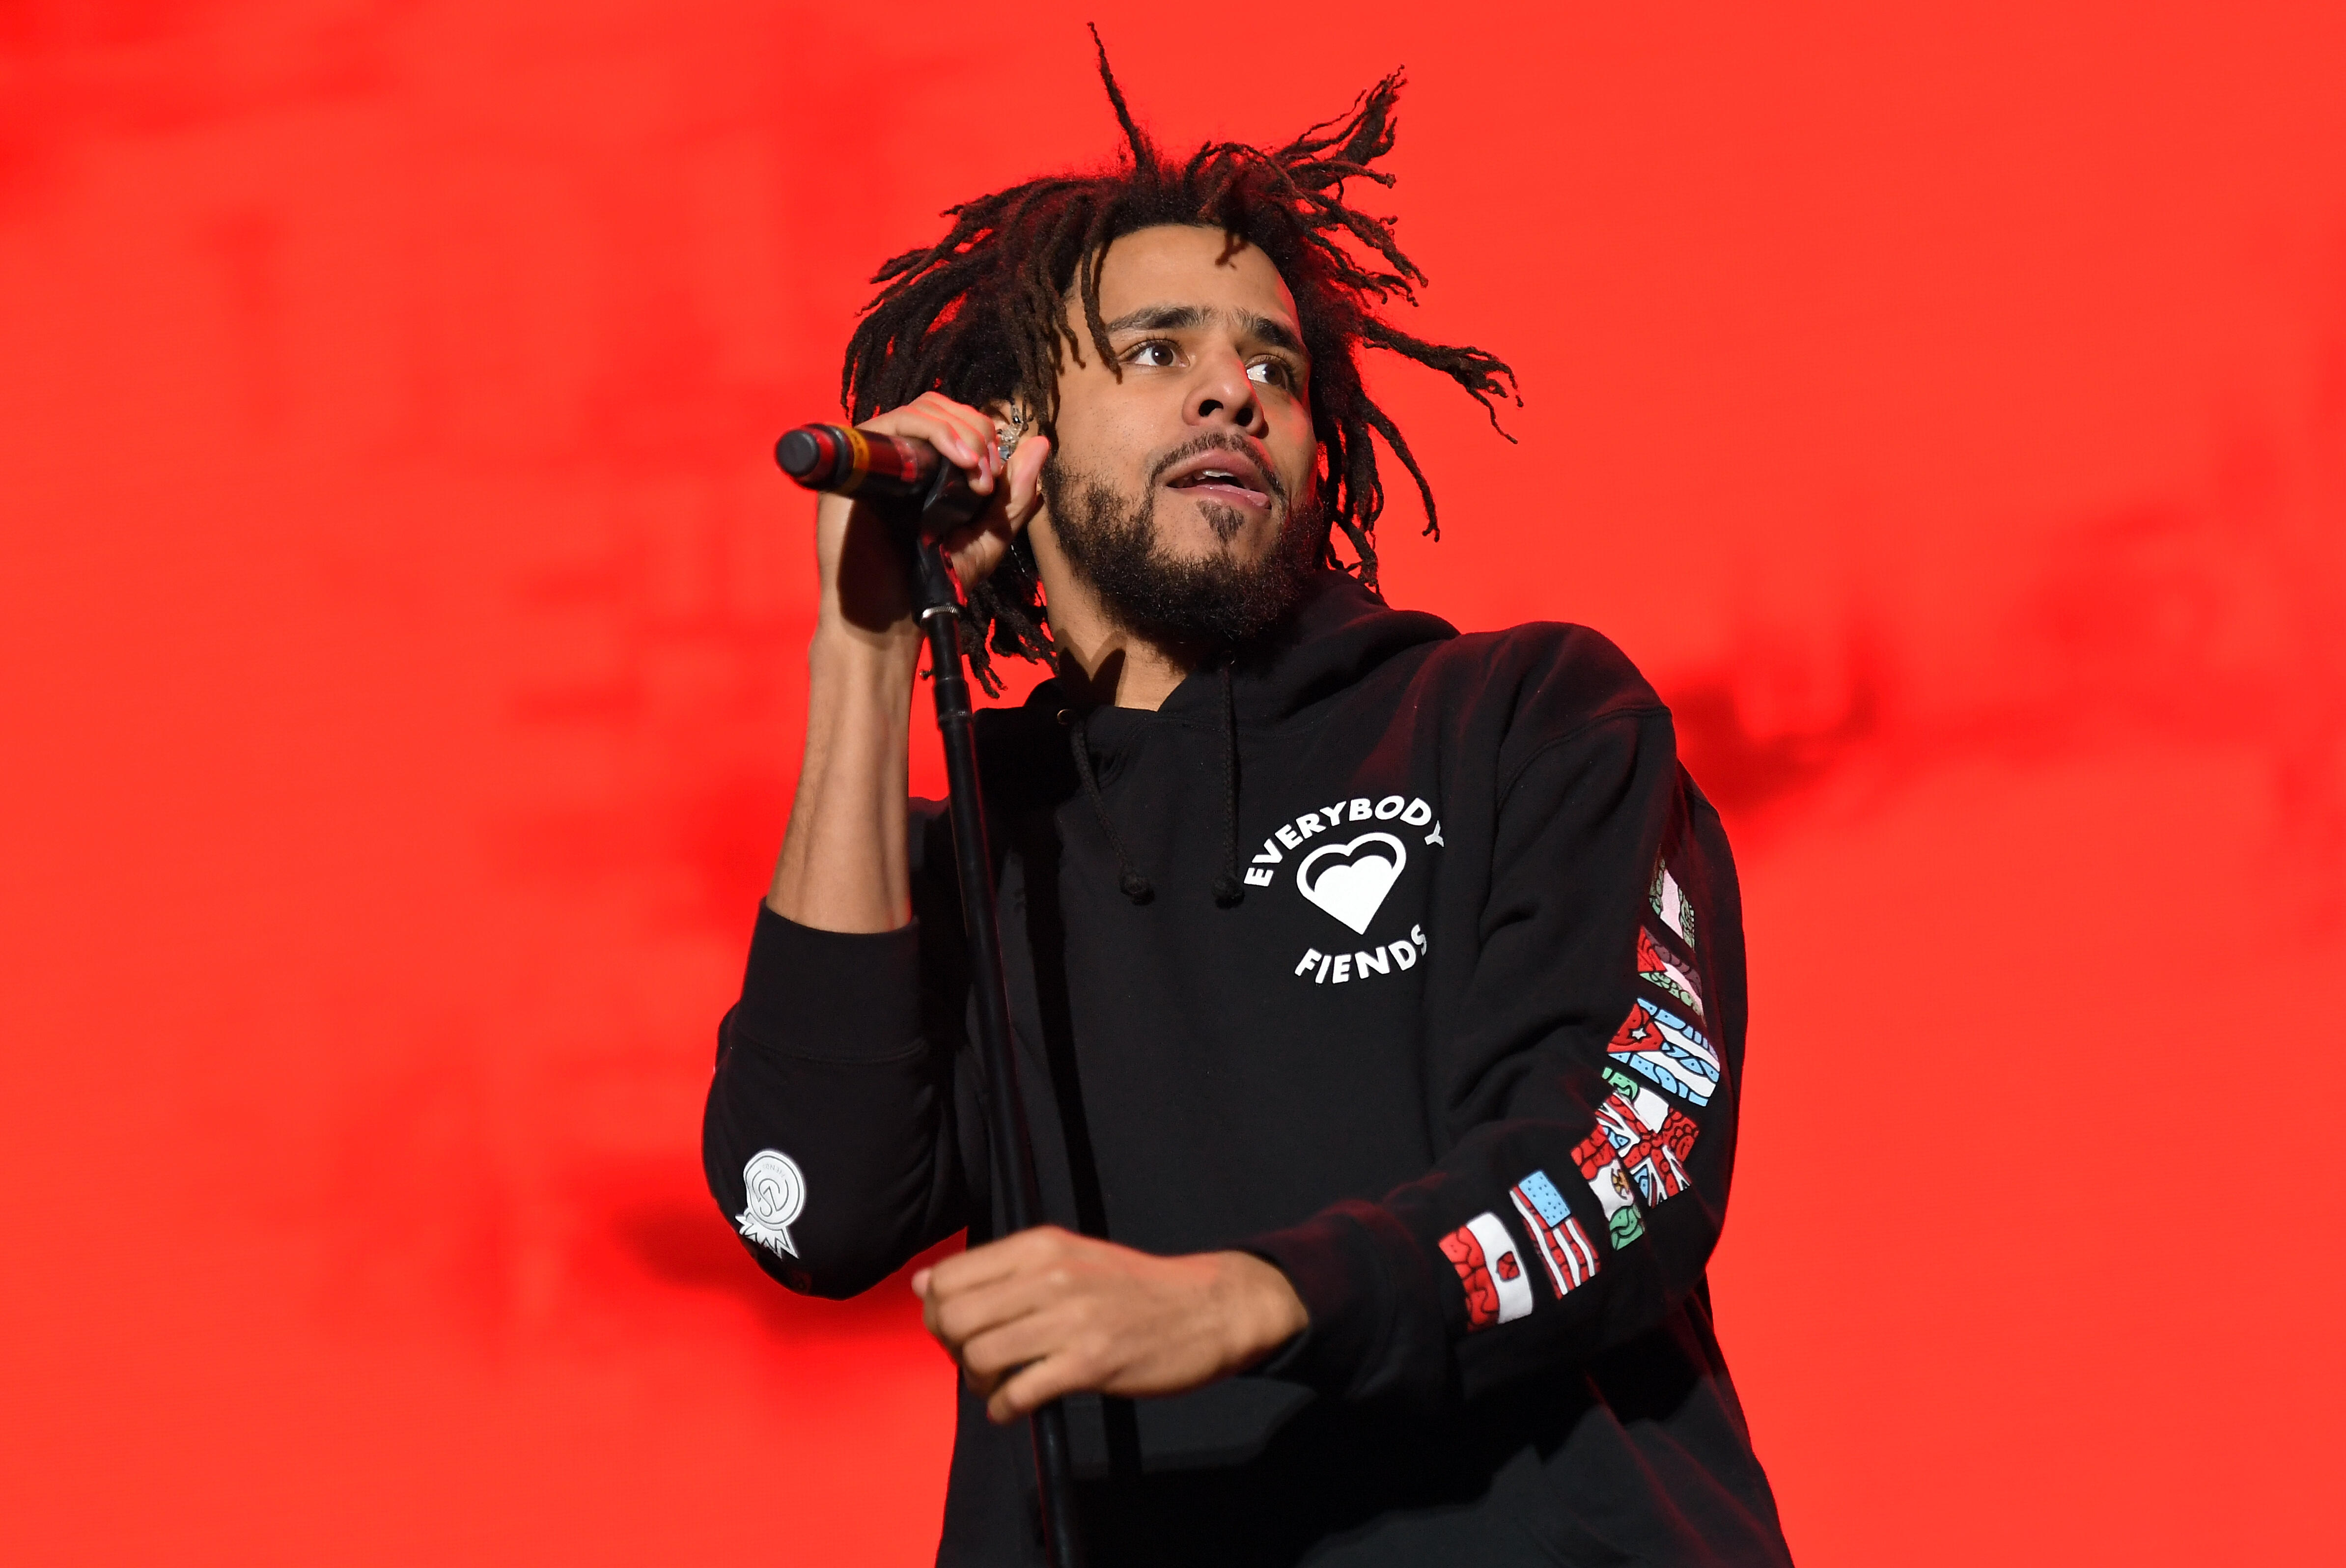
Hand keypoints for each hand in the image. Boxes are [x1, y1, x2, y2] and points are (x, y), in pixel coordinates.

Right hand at [815, 392, 1052, 652]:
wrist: (889, 615)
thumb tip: (1040, 444)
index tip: (997, 476)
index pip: (960, 423)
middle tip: (988, 475)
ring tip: (976, 472)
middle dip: (978, 432)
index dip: (986, 436)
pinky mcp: (857, 460)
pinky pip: (896, 422)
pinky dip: (935, 432)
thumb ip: (1014, 496)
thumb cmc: (933, 581)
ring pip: (924, 410)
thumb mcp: (988, 539)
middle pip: (944, 408)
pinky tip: (958, 462)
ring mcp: (879, 456)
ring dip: (962, 432)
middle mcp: (904, 457)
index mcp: (931, 468)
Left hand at [912, 1227, 1308, 1424]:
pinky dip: (1004, 1407)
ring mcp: (1072, 1319)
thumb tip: (924, 1284)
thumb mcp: (1066, 1258)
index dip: (938, 1313)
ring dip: (977, 1382)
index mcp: (1041, 1246)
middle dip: (951, 1349)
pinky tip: (1017, 1405)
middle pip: (954, 1317)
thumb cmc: (1131, 1289)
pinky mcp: (1091, 1363)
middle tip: (976, 1362)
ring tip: (999, 1384)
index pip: (948, 1277)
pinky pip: (1018, 1391)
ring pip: (979, 1354)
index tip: (957, 1331)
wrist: (1208, 1308)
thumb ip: (998, 1269)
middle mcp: (1051, 1275)